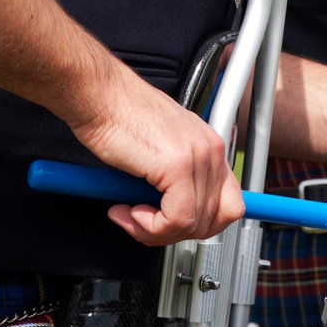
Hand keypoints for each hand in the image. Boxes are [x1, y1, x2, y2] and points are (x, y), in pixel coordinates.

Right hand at [67, 64, 243, 245]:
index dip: (202, 224)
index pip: (230, 203)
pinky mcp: (177, 166)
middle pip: (216, 219)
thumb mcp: (160, 149)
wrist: (97, 93)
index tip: (174, 226)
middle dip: (175, 233)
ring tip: (130, 215)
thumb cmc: (118, 115)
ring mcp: (197, 158)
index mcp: (210, 148)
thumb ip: (176, 179)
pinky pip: (177, 219)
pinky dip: (151, 226)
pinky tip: (129, 211)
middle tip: (143, 224)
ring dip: (156, 231)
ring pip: (194, 224)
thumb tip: (175, 216)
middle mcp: (211, 151)